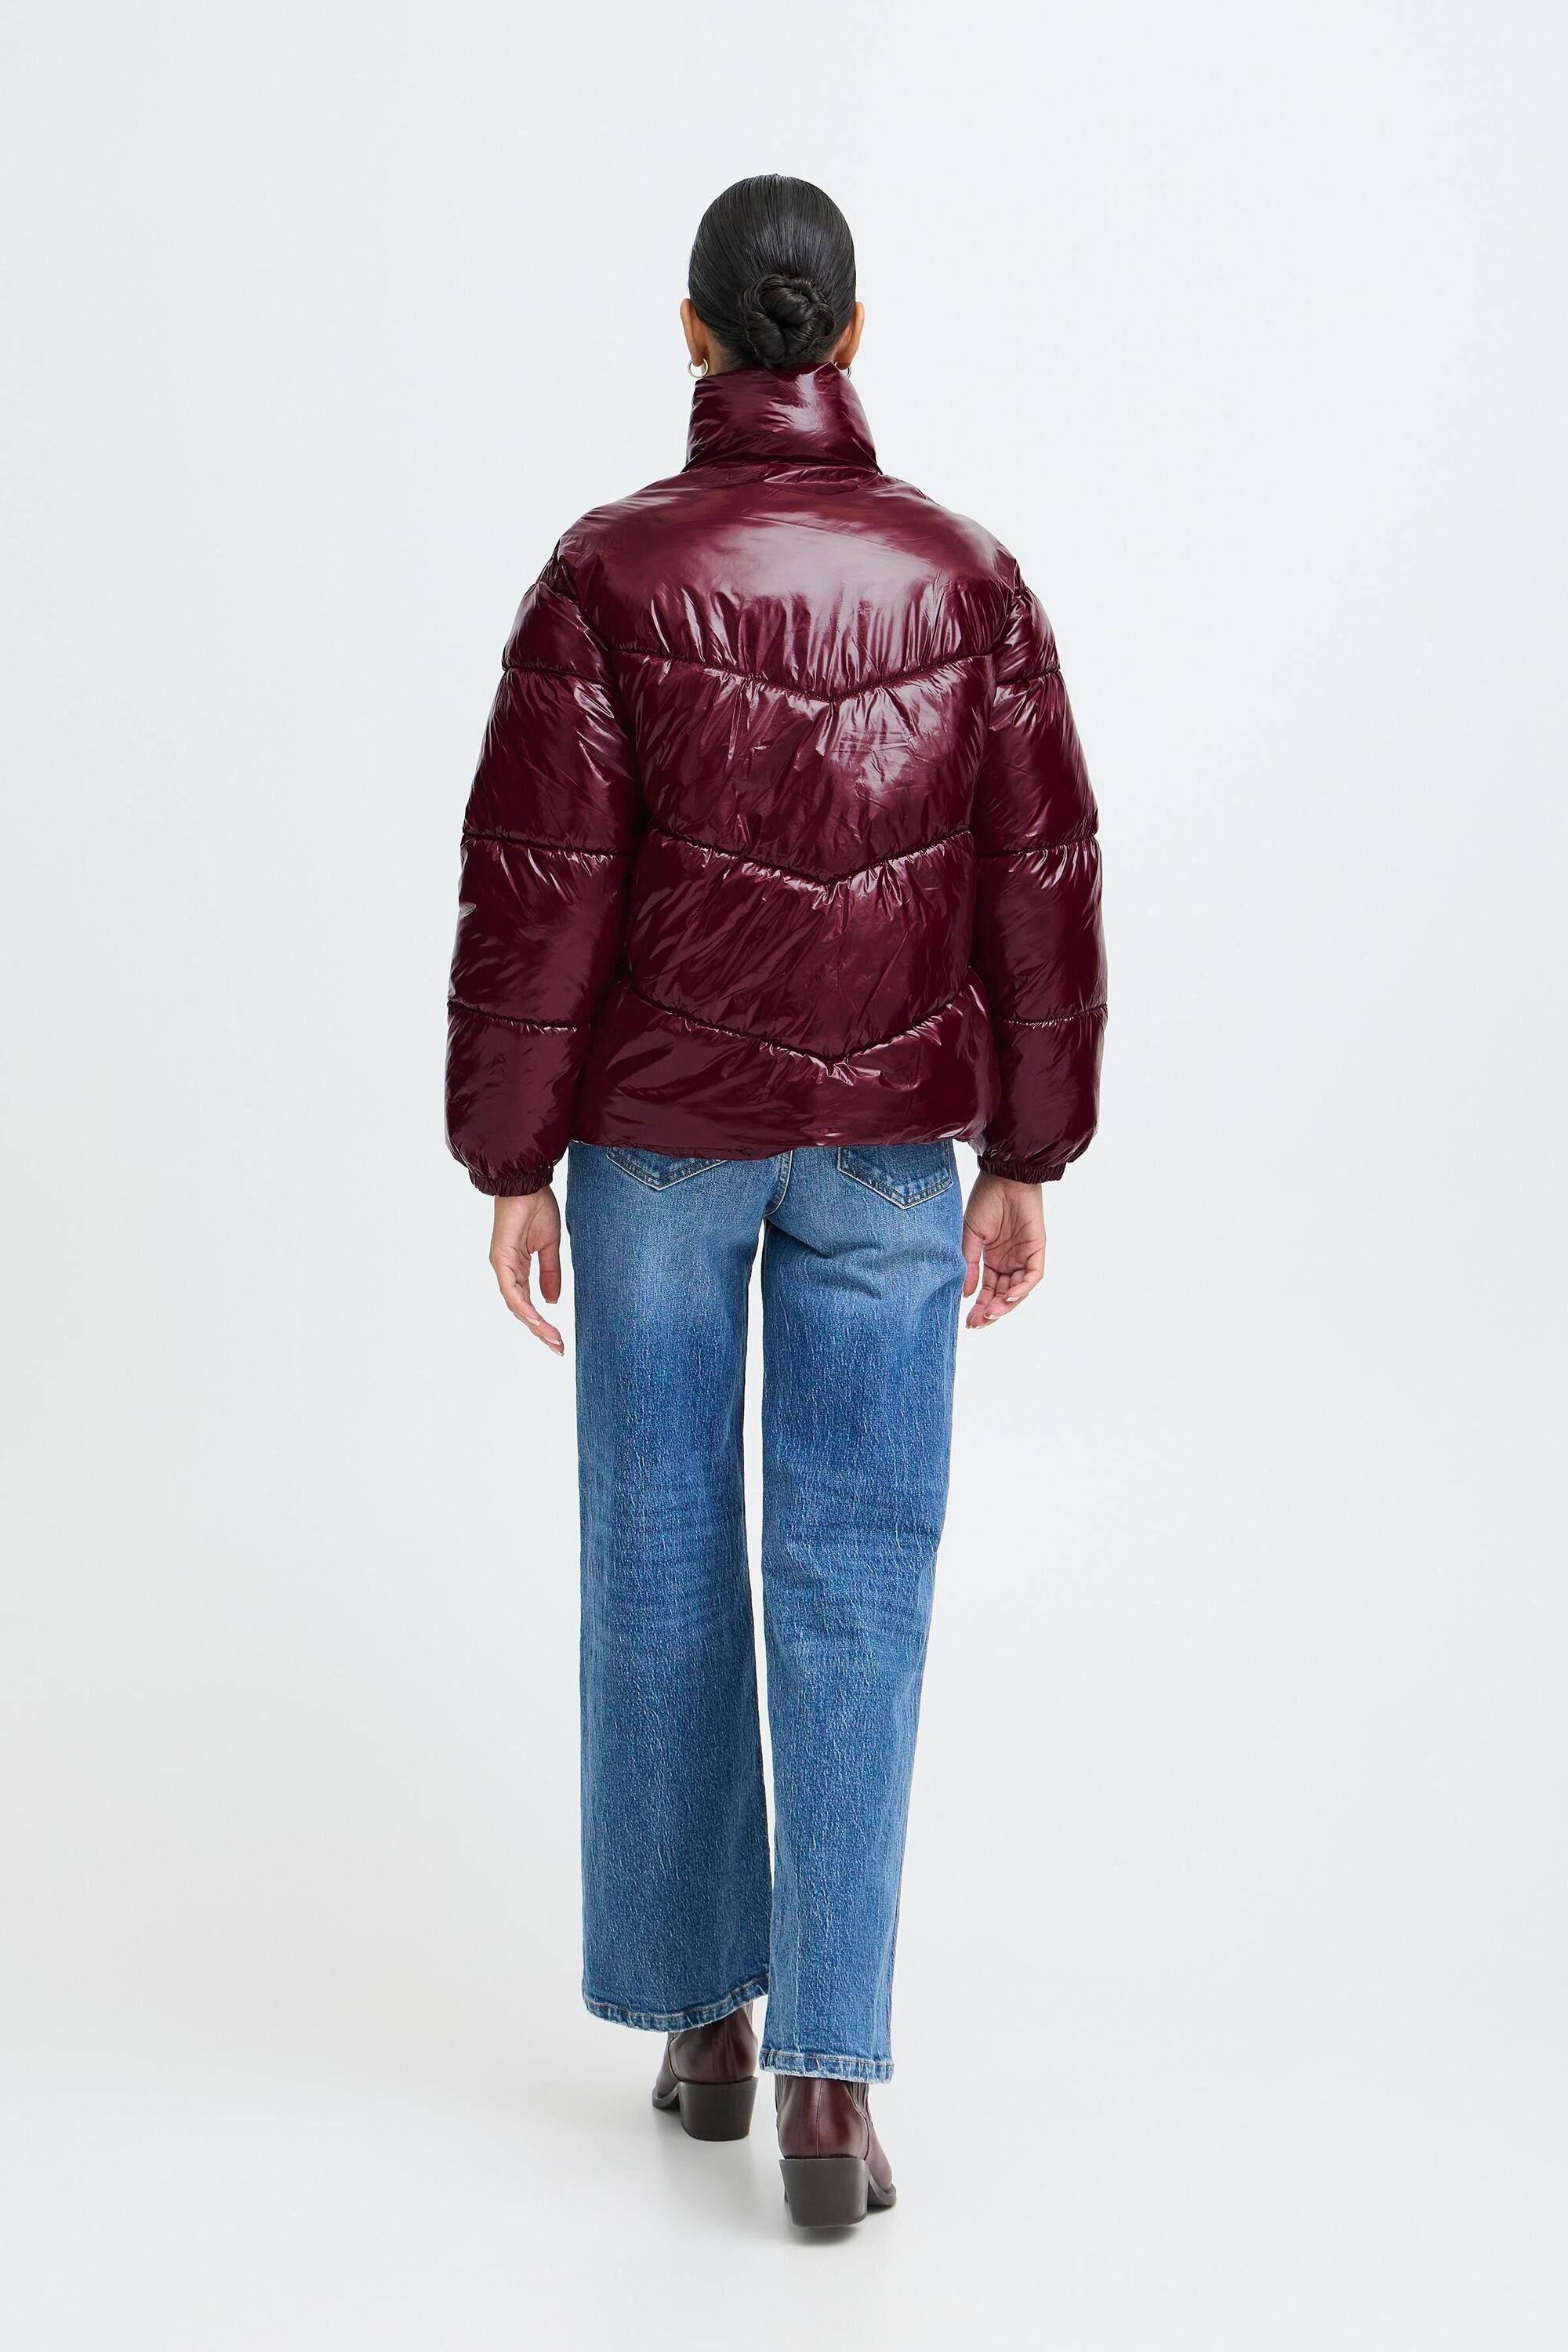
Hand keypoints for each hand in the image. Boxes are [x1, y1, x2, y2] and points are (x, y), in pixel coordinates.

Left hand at [489, 1188, 563, 1353]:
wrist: (527, 1183)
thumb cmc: (536, 1208)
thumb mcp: (550, 1246)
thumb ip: (550, 1274)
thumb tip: (552, 1302)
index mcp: (517, 1269)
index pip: (528, 1303)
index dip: (542, 1323)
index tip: (558, 1339)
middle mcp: (507, 1271)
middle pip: (521, 1310)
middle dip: (540, 1331)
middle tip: (558, 1348)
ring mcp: (502, 1266)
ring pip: (516, 1305)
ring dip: (534, 1324)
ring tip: (552, 1339)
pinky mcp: (501, 1259)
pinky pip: (512, 1290)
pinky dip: (524, 1307)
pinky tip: (537, 1320)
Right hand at [961, 1174, 1045, 1329]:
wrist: (1004, 1177)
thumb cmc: (985, 1201)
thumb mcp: (971, 1236)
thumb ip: (969, 1265)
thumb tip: (965, 1293)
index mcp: (992, 1259)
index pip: (988, 1290)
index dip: (979, 1306)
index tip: (968, 1321)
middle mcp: (1010, 1261)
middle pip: (1003, 1295)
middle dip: (991, 1311)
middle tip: (978, 1324)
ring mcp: (1024, 1256)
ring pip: (1019, 1289)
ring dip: (1006, 1304)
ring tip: (991, 1313)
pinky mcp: (1037, 1249)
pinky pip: (1033, 1275)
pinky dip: (1022, 1287)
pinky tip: (1008, 1296)